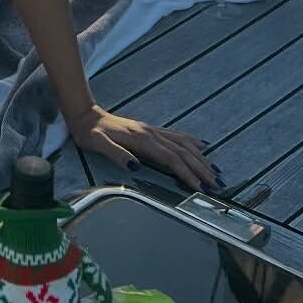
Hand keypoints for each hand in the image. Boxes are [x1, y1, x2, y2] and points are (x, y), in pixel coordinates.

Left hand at [69, 105, 217, 192]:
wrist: (85, 115)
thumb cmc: (90, 133)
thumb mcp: (98, 145)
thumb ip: (116, 154)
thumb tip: (135, 166)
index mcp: (141, 140)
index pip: (171, 158)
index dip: (187, 173)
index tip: (200, 187)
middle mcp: (151, 134)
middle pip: (183, 152)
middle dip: (201, 168)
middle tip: (216, 184)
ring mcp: (152, 131)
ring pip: (183, 143)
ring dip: (201, 157)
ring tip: (215, 171)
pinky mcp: (150, 130)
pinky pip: (177, 136)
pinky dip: (192, 141)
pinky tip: (202, 145)